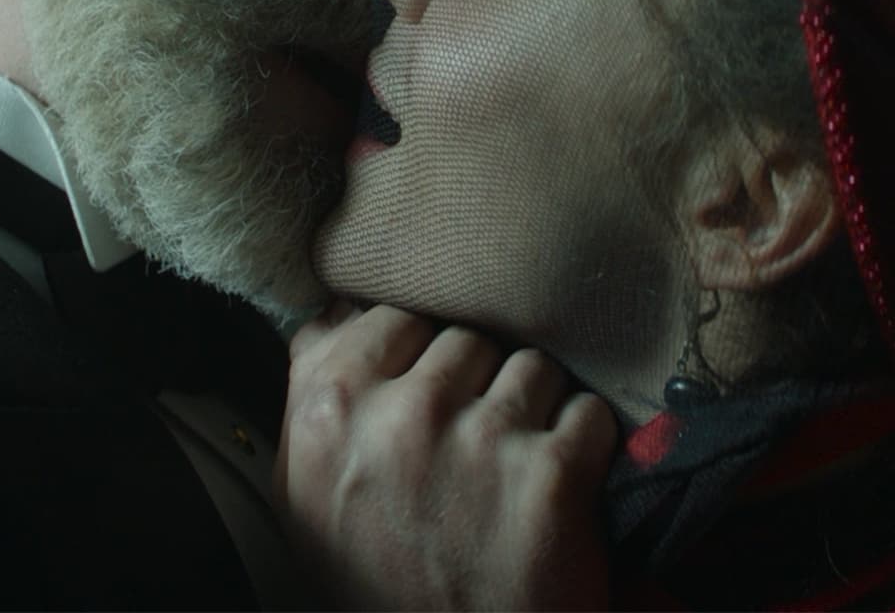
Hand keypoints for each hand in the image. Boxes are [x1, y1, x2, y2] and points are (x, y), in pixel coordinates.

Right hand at [277, 304, 616, 609]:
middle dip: (479, 387)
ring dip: (535, 414)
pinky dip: (585, 451)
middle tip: (471, 457)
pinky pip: (588, 413)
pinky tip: (555, 496)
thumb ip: (315, 391)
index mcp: (327, 410)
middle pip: (468, 338)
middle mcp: (399, 416)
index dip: (421, 360)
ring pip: (532, 367)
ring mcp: (478, 440)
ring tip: (511, 478)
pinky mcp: (551, 472)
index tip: (427, 407)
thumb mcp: (306, 493)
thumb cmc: (377, 585)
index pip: (395, 316)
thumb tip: (340, 309)